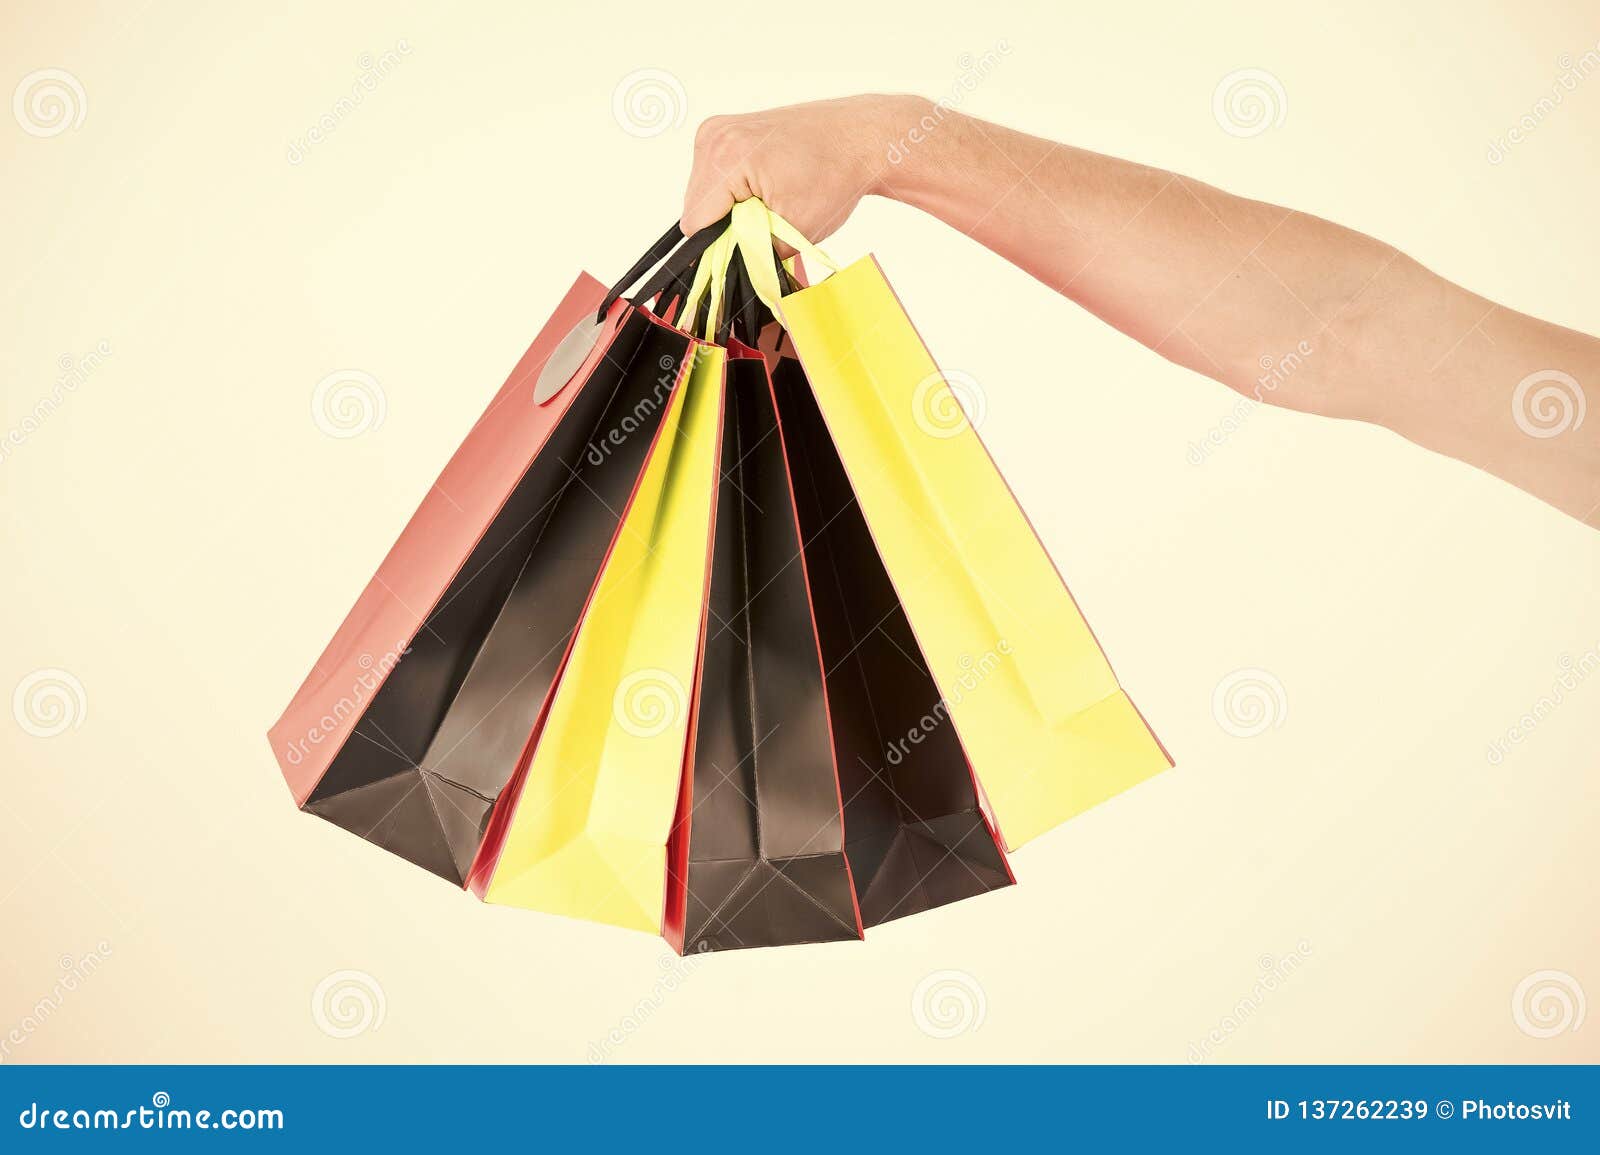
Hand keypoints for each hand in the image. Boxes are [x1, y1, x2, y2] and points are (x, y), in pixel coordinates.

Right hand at [680, 95, 918, 243]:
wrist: (858, 138)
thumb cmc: (836, 175)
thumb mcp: (796, 230)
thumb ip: (757, 255)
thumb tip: (733, 273)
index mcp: (727, 157)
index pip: (695, 222)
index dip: (718, 245)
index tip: (748, 245)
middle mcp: (714, 136)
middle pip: (697, 207)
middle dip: (726, 225)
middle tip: (766, 220)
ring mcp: (718, 129)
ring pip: (704, 194)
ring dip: (730, 209)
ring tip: (768, 200)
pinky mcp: (726, 130)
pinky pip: (714, 176)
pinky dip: (735, 190)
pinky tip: (763, 187)